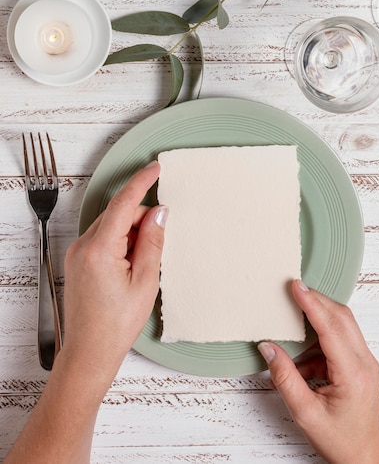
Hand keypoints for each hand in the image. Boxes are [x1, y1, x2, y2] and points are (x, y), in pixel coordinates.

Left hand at [62, 161, 167, 382]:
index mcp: (99, 248)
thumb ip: (153, 240)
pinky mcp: (78, 261)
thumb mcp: (146, 280)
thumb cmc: (117, 324)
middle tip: (158, 245)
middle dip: (141, 220)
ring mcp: (77, 253)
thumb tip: (159, 212)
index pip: (123, 203)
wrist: (90, 352)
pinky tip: (131, 267)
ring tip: (141, 267)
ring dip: (131, 234)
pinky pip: (104, 239)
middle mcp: (83, 245)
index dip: (141, 182)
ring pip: (112, 226)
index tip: (155, 168)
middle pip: (118, 214)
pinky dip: (121, 244)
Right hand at [258, 280, 378, 463]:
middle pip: (341, 317)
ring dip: (319, 320)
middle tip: (294, 290)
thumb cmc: (341, 441)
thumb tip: (268, 348)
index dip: (311, 303)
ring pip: (343, 326)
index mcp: (352, 373)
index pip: (330, 326)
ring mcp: (366, 363)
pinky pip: (341, 341)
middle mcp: (364, 363)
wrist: (365, 459)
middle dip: (316, 301)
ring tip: (294, 323)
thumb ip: (285, 377)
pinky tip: (303, 360)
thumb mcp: (305, 413)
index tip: (296, 286)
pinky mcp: (362, 366)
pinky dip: (321, 341)